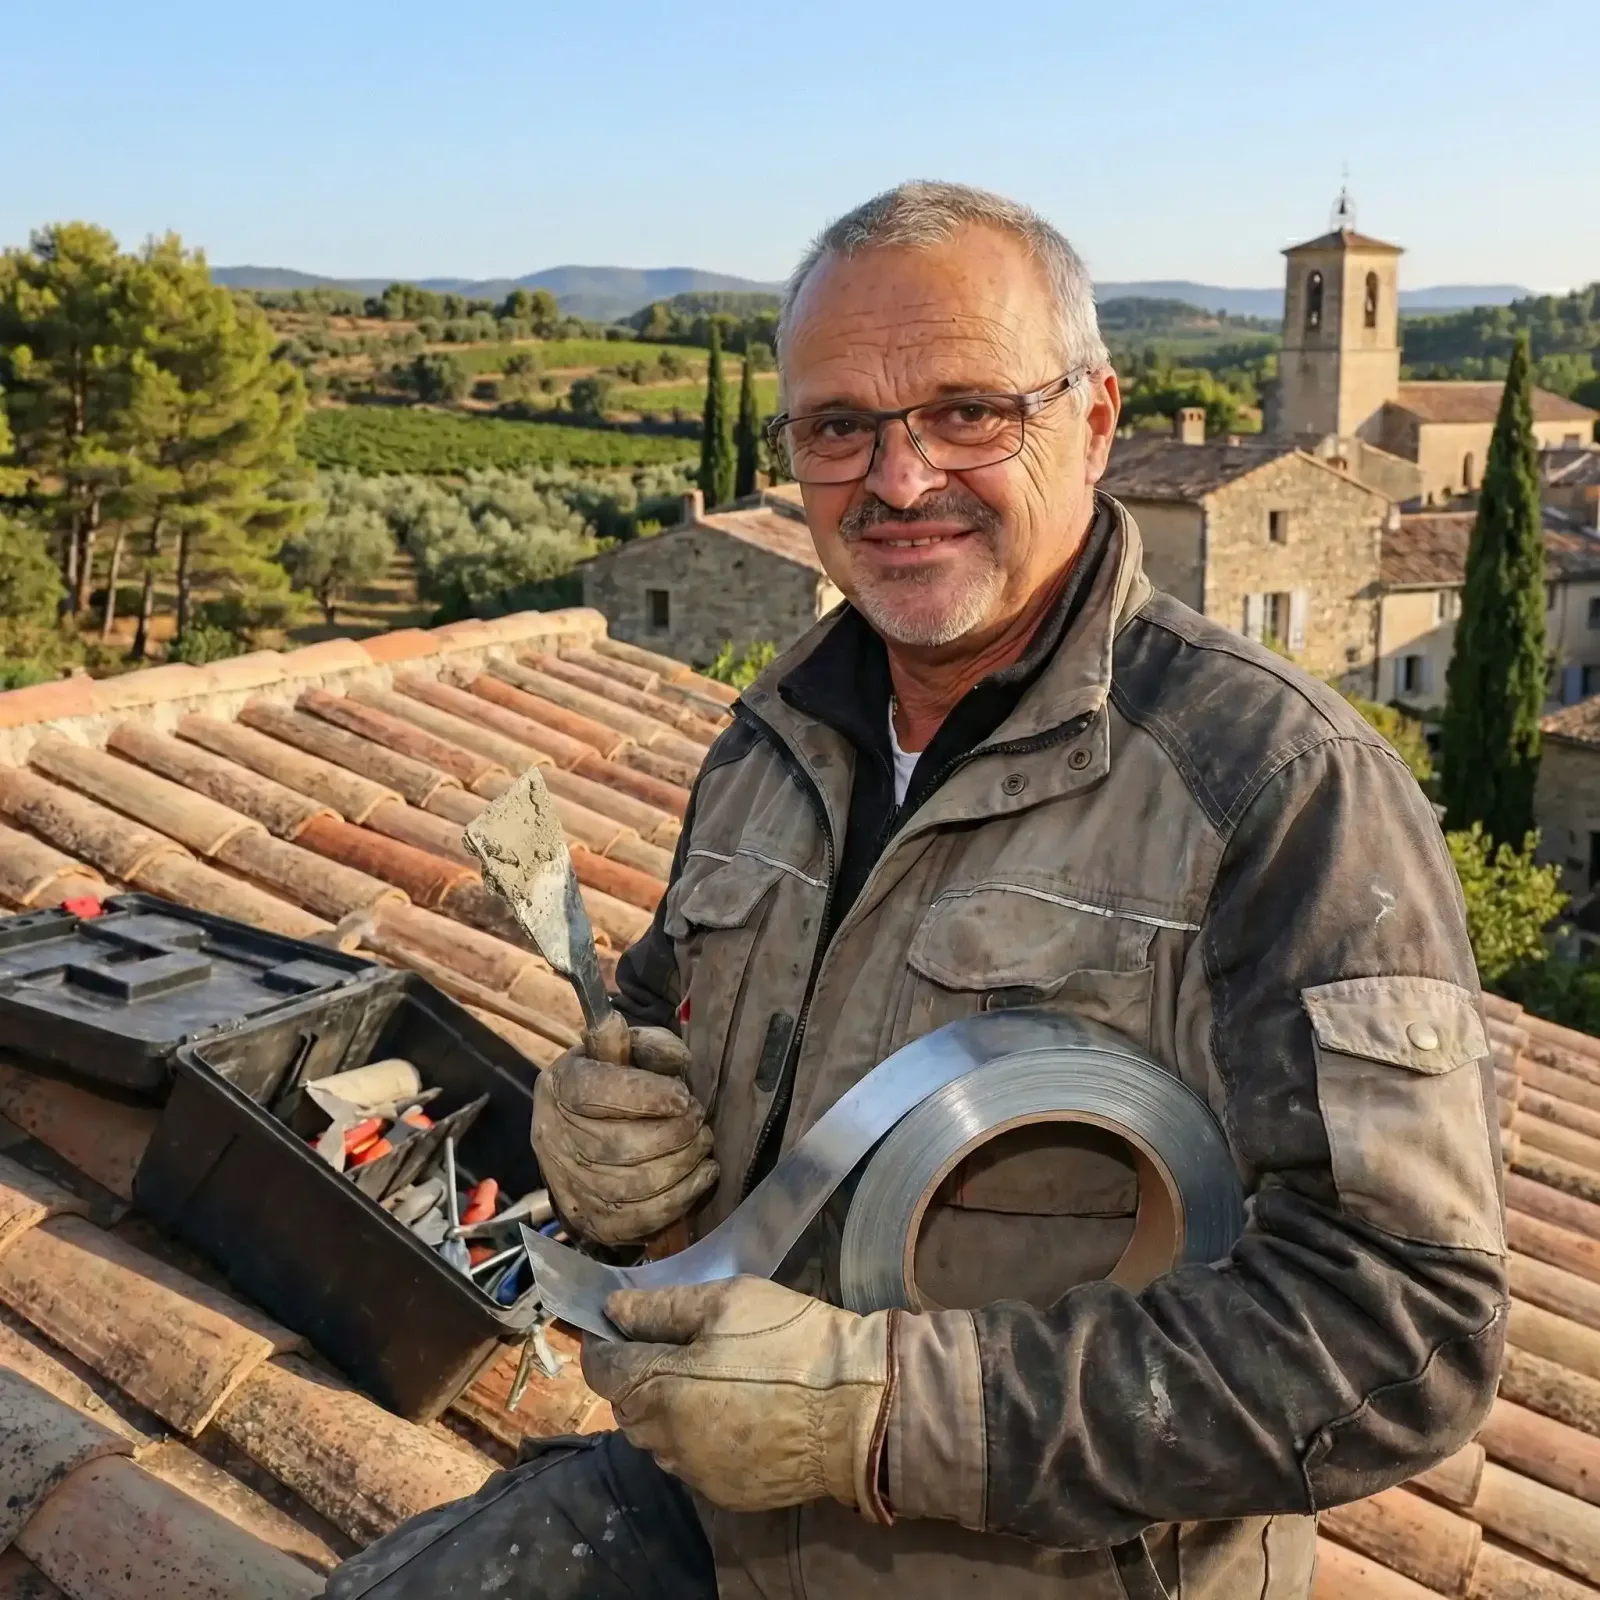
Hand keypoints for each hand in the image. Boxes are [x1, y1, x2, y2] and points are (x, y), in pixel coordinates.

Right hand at [532, 1024, 717, 1245]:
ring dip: (682, 1165)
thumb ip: (651, 1046)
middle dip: (674, 1134)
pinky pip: (640, 1219)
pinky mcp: (592, 1220)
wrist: (582, 1131)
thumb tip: (675, 1060)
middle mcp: (554, 1138)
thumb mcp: (628, 1050)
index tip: (682, 1097)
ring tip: (702, 1143)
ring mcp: (570, 1184)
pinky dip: (680, 1198)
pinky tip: (701, 1174)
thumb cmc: (615, 1081)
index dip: (646, 1096)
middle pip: (618, 1146)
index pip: (596, 1093)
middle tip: (699, 1119)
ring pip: (633, 1187)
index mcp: (561, 1086)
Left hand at [581, 1277, 894, 1519]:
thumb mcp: (725, 1302)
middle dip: (637, 1375)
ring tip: (707, 1379)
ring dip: (666, 1410)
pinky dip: (699, 1437)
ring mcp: (695, 1473)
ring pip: (658, 1438)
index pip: (602, 1368)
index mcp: (658, 1388)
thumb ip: (661, 1307)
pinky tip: (735, 1413)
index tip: (622, 1323)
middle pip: (627, 1406)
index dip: (606, 1341)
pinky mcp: (725, 1493)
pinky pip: (693, 1461)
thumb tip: (614, 1311)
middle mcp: (665, 1440)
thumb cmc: (788, 1341)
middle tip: (677, 1344)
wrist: (857, 1407)